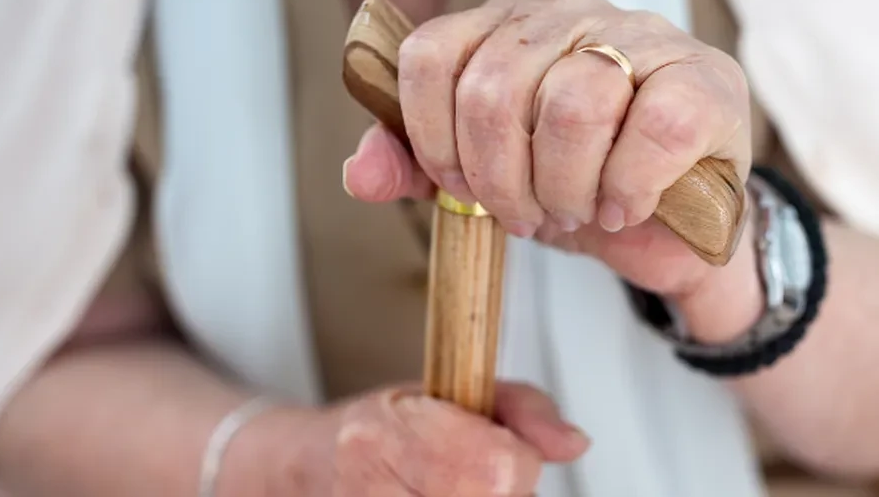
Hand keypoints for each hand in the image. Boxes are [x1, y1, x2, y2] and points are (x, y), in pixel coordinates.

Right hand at [282, 383, 587, 495]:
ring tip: (455, 491)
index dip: (515, 462)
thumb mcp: (452, 391)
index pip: (498, 468)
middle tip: (470, 479)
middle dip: (500, 494)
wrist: (308, 468)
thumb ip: (522, 409)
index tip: (495, 450)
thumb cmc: (383, 429)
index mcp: (388, 434)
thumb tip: (571, 442)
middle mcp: (369, 488)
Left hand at [342, 0, 752, 300]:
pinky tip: (625, 205)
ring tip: (578, 210)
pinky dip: (626, 188)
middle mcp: (571, 11)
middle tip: (526, 216)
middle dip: (500, 180)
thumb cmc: (577, 184)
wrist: (672, 222)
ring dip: (565, 188)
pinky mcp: (704, 78)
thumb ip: (418, 169)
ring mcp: (643, 35)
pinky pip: (650, 129)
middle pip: (494, 88)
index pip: (432, 56)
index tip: (459, 188)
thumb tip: (359, 172)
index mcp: (507, 22)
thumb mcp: (487, 181)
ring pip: (572, 106)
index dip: (430, 137)